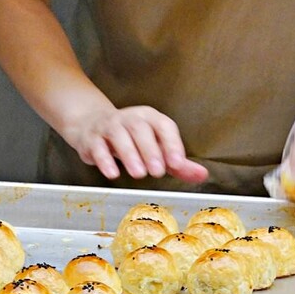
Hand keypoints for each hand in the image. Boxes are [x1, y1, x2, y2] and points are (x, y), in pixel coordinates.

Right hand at [61, 105, 208, 182]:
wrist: (91, 126)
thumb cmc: (130, 140)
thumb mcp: (156, 148)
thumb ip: (178, 164)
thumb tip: (202, 175)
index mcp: (150, 118)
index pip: (163, 126)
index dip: (172, 143)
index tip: (177, 162)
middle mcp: (130, 118)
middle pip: (140, 129)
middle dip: (150, 150)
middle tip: (157, 172)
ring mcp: (109, 126)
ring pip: (119, 135)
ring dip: (129, 155)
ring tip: (138, 174)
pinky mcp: (92, 138)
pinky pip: (98, 146)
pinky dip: (104, 160)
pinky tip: (112, 173)